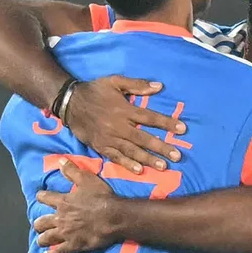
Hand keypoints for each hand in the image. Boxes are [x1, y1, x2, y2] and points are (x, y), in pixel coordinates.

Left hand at [34, 158, 118, 252]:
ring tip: (41, 240)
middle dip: (38, 223)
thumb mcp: (87, 179)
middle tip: (39, 224)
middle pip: (42, 222)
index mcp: (63, 202)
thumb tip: (60, 161)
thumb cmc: (101, 197)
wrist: (113, 216)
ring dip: (42, 239)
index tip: (39, 196)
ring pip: (47, 238)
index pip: (45, 198)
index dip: (41, 196)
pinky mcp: (73, 245)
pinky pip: (58, 252)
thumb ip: (72, 171)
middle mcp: (60, 218)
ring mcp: (66, 233)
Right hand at [65, 76, 185, 172]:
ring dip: (148, 159)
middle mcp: (119, 126)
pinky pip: (116, 157)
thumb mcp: (114, 81)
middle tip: (177, 156)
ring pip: (132, 150)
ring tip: (163, 166)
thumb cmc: (94, 90)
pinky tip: (139, 170)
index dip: (167, 123)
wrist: (69, 103)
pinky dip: (127, 164)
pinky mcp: (101, 146)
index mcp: (125, 109)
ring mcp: (110, 138)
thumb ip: (136, 84)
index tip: (182, 129)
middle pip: (144, 138)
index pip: (150, 117)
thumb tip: (158, 86)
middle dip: (162, 147)